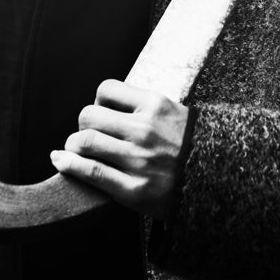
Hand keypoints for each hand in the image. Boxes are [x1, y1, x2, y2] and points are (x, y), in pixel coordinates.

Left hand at [49, 79, 188, 219]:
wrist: (219, 181)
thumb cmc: (190, 145)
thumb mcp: (173, 112)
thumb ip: (142, 106)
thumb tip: (103, 105)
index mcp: (156, 105)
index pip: (107, 90)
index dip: (98, 101)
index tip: (102, 113)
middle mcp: (145, 129)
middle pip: (88, 115)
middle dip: (82, 125)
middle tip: (89, 136)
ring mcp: (139, 160)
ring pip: (84, 141)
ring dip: (73, 146)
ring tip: (76, 151)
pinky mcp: (134, 189)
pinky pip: (91, 172)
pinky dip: (68, 165)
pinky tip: (60, 160)